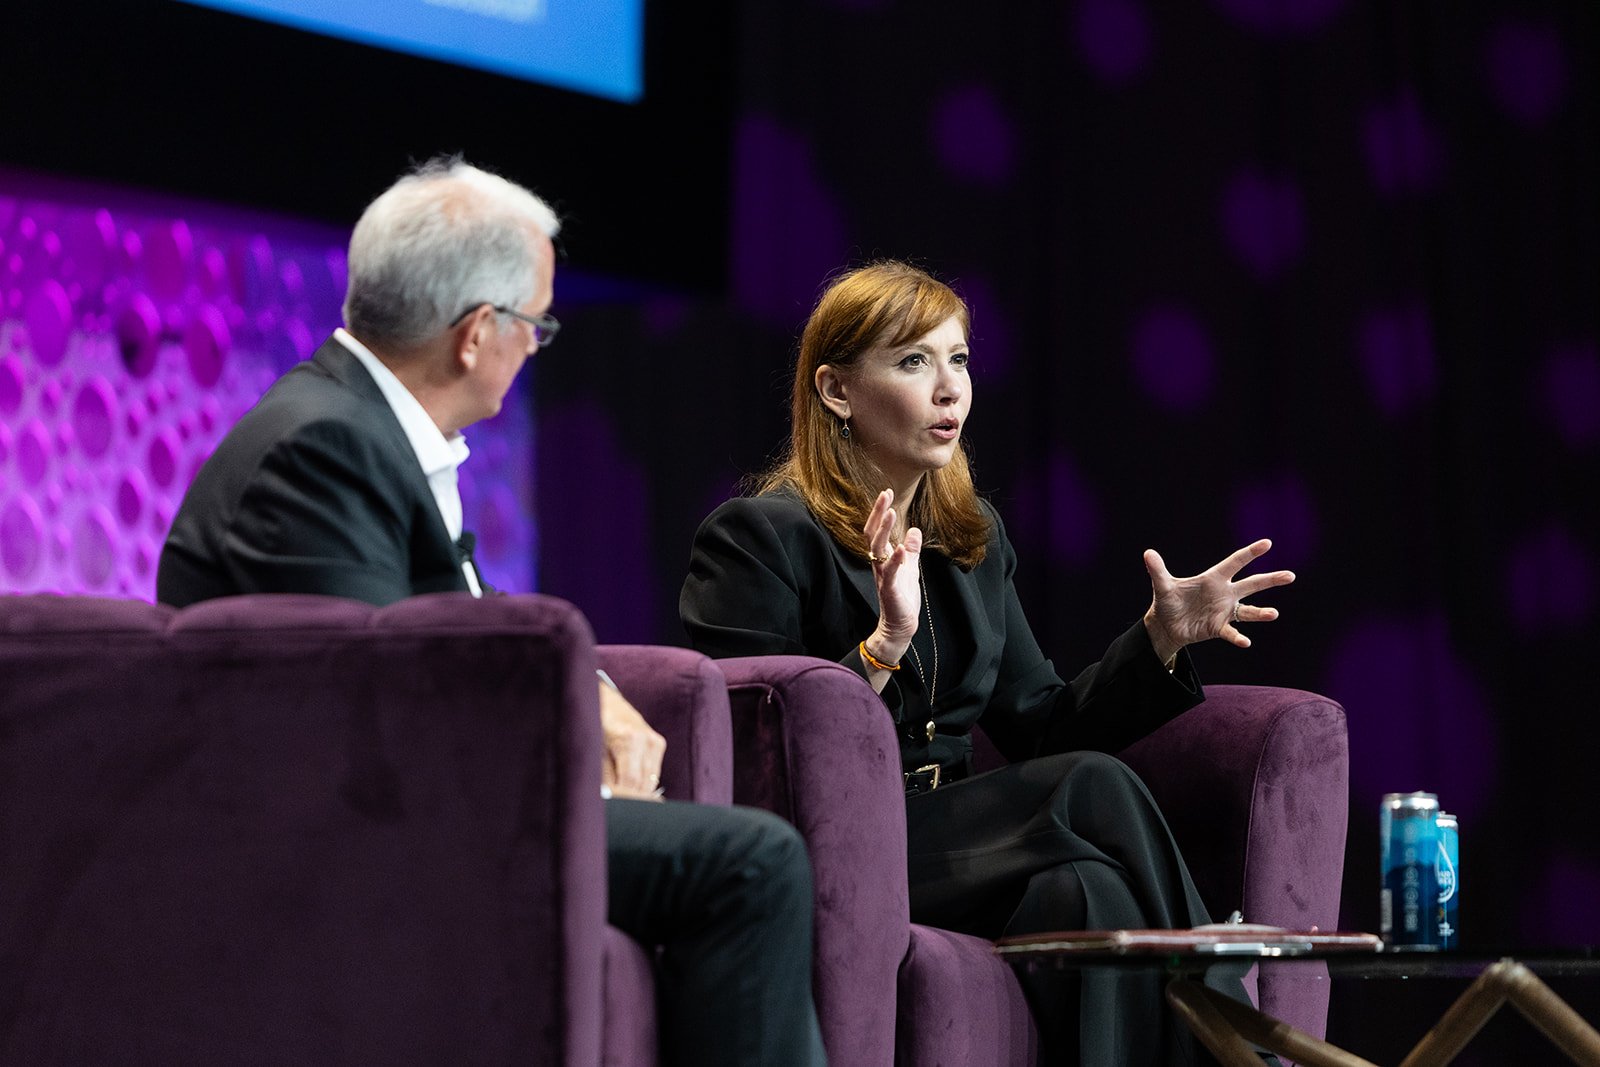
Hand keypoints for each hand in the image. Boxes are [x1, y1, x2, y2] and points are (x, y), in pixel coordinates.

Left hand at [599, 680, 665, 800]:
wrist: (609, 705)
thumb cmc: (597, 727)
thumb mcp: (596, 751)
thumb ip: (605, 777)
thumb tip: (612, 800)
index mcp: (629, 740)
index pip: (631, 781)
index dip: (622, 796)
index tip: (613, 803)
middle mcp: (646, 739)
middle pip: (643, 783)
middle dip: (629, 795)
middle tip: (616, 801)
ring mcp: (655, 741)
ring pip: (650, 781)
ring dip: (636, 790)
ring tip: (620, 788)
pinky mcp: (659, 743)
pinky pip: (653, 773)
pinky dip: (642, 780)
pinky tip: (628, 778)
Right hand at [862, 488, 923, 669]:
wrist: (900, 625)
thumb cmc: (903, 597)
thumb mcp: (910, 568)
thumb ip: (911, 550)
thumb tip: (914, 530)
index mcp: (883, 557)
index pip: (877, 530)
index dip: (879, 511)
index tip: (886, 492)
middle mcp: (879, 564)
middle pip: (873, 534)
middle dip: (878, 514)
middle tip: (885, 494)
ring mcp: (883, 576)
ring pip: (877, 549)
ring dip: (884, 530)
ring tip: (891, 512)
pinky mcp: (890, 589)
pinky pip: (890, 572)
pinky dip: (896, 559)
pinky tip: (902, 547)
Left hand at [1142, 539, 1295, 664]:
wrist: (1166, 625)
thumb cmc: (1168, 601)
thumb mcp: (1163, 586)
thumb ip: (1157, 570)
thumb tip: (1147, 553)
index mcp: (1213, 578)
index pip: (1235, 562)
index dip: (1250, 553)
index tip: (1267, 543)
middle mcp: (1224, 593)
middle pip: (1251, 584)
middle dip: (1270, 580)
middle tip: (1290, 576)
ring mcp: (1224, 611)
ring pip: (1248, 611)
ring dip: (1261, 613)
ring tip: (1273, 614)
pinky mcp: (1219, 628)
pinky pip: (1231, 633)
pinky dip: (1238, 638)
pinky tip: (1245, 642)